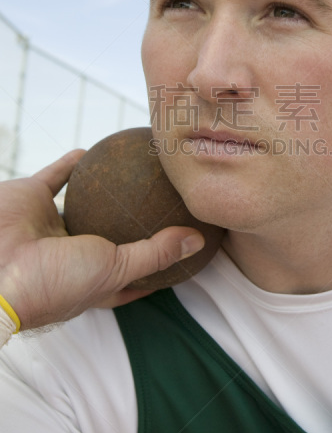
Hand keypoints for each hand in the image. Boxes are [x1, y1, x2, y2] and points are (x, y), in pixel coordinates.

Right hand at [0, 151, 204, 329]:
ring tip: (135, 172)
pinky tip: (94, 151)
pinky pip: (56, 176)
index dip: (157, 268)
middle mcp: (73, 254)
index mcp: (93, 280)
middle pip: (112, 236)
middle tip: (162, 203)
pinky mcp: (32, 201)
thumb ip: (155, 253)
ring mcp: (51, 227)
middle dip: (133, 224)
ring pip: (85, 203)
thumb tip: (198, 240)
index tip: (182, 251)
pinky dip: (73, 164)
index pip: (133, 277)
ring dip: (104, 190)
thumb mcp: (116, 270)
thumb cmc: (55, 282)